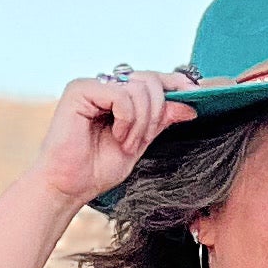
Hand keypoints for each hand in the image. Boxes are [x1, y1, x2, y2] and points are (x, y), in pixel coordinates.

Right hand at [34, 65, 196, 209]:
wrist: (69, 187)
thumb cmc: (96, 169)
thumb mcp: (139, 142)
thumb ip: (159, 121)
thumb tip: (189, 104)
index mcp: (117, 95)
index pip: (152, 80)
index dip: (176, 83)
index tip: (198, 92)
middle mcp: (104, 85)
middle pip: (150, 80)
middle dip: (156, 113)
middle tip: (141, 141)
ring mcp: (92, 85)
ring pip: (140, 88)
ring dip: (142, 122)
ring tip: (126, 143)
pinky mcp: (80, 89)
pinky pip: (122, 96)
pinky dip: (127, 120)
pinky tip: (116, 136)